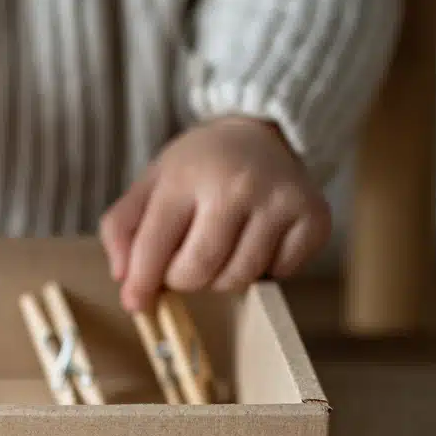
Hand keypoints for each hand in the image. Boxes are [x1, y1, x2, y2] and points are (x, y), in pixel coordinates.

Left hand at [99, 117, 330, 311]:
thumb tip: (124, 278)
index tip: (135, 303)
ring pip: (239, 278)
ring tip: (220, 249)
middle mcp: (237, 185)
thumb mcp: (152, 182)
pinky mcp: (314, 218)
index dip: (141, 282)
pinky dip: (263, 270)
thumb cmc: (201, 166)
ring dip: (222, 278)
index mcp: (187, 175)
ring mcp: (280, 202)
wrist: (262, 132)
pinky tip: (255, 241)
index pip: (156, 246)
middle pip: (199, 271)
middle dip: (184, 280)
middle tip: (184, 265)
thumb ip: (122, 227)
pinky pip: (279, 274)